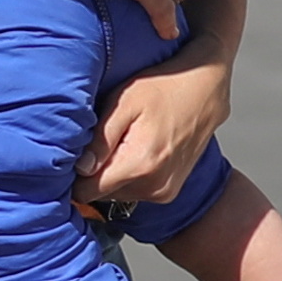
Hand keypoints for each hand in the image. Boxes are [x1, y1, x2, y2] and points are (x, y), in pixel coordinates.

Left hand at [86, 47, 231, 209]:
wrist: (207, 88)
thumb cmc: (164, 87)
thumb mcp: (124, 102)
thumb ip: (99, 139)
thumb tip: (79, 169)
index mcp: (140, 165)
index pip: (86, 191)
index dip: (74, 174)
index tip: (75, 154)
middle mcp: (154, 186)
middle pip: (101, 193)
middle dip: (95, 171)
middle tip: (104, 140)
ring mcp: (164, 192)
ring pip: (117, 193)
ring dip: (113, 173)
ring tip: (124, 141)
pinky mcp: (169, 192)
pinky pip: (135, 191)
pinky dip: (130, 175)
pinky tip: (138, 149)